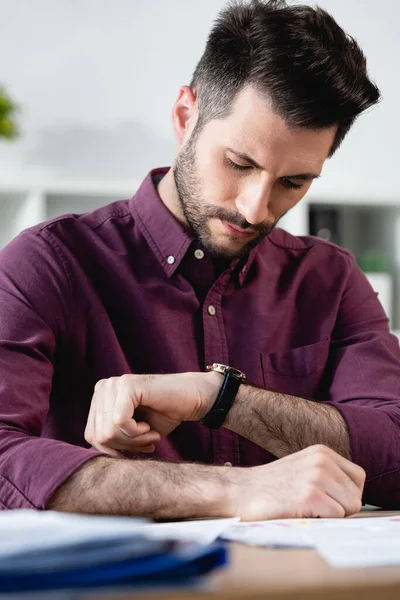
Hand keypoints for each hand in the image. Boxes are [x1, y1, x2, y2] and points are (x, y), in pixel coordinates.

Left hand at [85, 372, 219, 456]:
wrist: (191, 399)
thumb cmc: (163, 416)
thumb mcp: (130, 433)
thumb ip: (110, 440)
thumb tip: (90, 463)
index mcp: (100, 397)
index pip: (91, 435)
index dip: (115, 449)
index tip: (137, 447)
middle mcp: (103, 387)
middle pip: (99, 435)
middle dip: (125, 446)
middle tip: (147, 442)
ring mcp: (114, 384)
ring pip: (108, 430)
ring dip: (133, 441)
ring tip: (150, 435)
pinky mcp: (127, 385)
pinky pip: (119, 422)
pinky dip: (137, 433)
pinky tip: (150, 428)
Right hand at [227, 445, 364, 519]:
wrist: (240, 491)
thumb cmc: (272, 486)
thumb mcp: (304, 468)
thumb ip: (328, 475)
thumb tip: (353, 498)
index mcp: (322, 452)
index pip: (358, 478)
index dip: (346, 495)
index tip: (328, 500)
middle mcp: (322, 461)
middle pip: (355, 497)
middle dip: (340, 508)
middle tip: (314, 508)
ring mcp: (317, 477)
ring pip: (348, 508)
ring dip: (329, 516)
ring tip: (306, 509)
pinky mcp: (310, 495)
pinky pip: (336, 517)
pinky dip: (321, 521)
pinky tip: (300, 513)